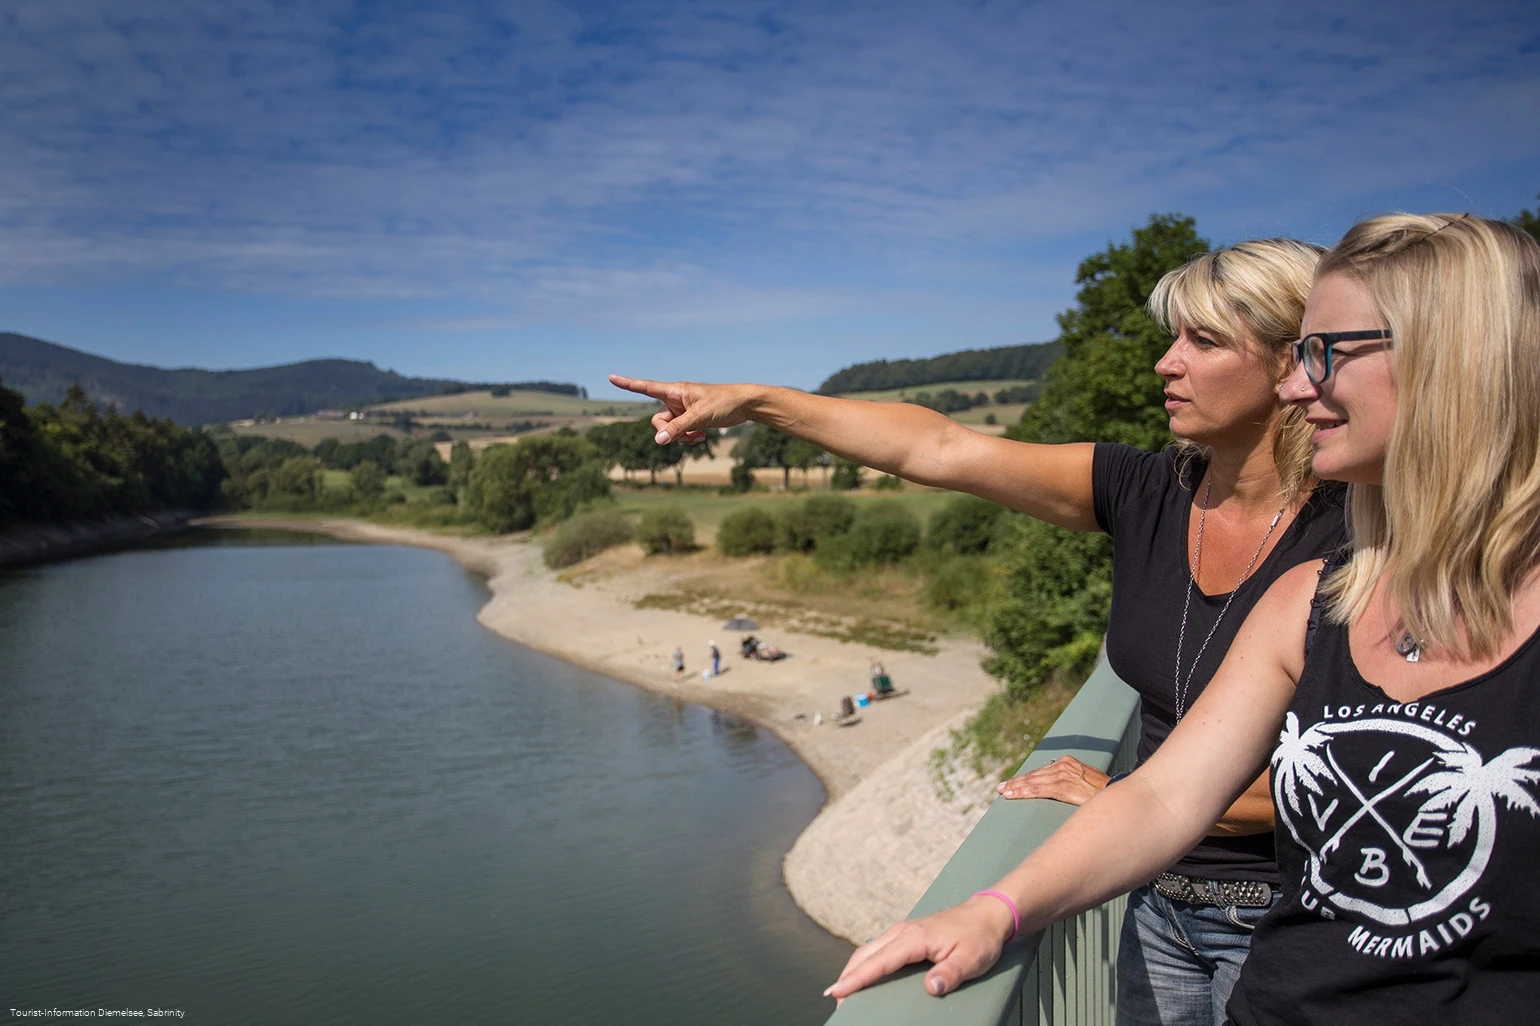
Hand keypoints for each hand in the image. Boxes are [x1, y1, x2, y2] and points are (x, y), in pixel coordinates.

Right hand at [607, 374, 753, 444]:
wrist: (744, 405)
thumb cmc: (723, 403)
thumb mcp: (699, 416)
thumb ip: (678, 428)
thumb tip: (657, 441)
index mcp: (675, 390)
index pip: (646, 386)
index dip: (628, 384)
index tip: (611, 378)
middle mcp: (676, 399)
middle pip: (657, 420)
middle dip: (668, 432)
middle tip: (687, 434)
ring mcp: (683, 410)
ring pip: (669, 429)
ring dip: (681, 437)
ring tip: (699, 436)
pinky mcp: (691, 418)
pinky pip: (680, 432)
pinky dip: (688, 437)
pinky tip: (702, 436)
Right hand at [825, 895, 1014, 1001]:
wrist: (988, 913)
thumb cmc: (980, 937)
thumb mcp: (971, 959)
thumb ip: (950, 973)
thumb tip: (931, 987)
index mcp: (915, 938)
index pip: (879, 962)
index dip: (857, 978)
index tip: (838, 991)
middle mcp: (903, 931)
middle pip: (866, 954)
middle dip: (848, 976)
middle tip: (835, 998)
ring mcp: (904, 931)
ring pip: (869, 949)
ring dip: (854, 968)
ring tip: (843, 989)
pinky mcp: (907, 934)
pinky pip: (879, 947)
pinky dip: (865, 961)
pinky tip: (863, 972)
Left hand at [996, 755, 1108, 803]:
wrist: (1118, 796)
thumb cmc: (1103, 793)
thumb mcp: (1086, 783)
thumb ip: (1072, 782)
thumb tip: (1060, 787)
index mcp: (1068, 763)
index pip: (1042, 771)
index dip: (1026, 778)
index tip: (1012, 784)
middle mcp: (1064, 766)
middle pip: (1034, 775)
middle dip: (1016, 782)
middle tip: (1001, 788)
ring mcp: (1063, 775)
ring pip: (1032, 781)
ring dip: (1015, 787)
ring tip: (1003, 792)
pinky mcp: (1063, 786)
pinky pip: (1038, 789)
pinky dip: (1022, 792)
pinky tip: (1012, 794)